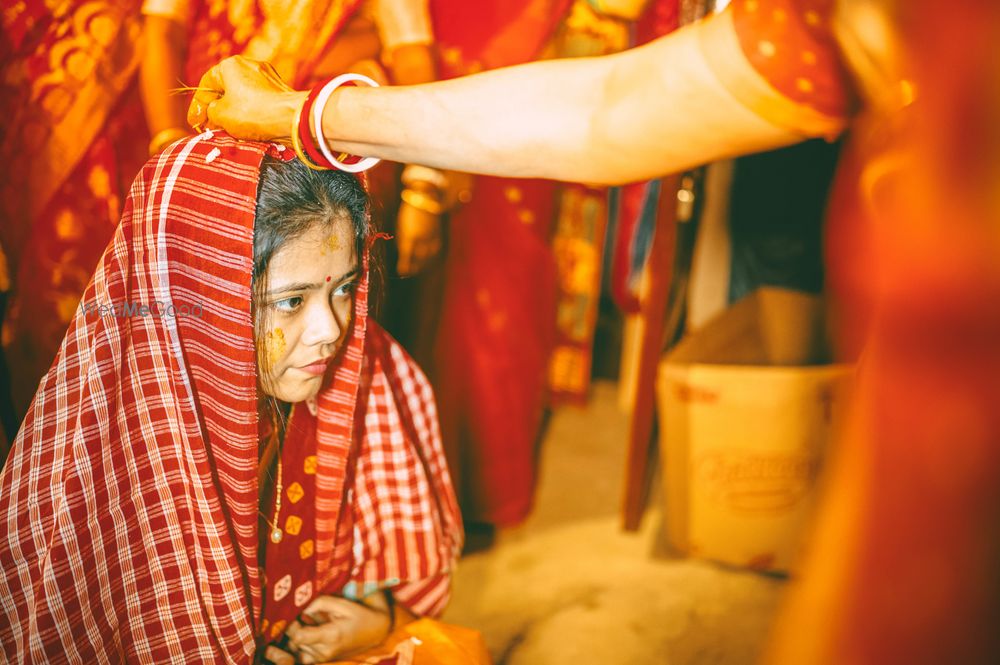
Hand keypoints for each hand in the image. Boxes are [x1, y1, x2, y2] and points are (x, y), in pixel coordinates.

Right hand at [186, 55, 305, 141]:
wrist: (291, 118)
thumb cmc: (252, 113)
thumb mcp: (220, 115)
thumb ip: (211, 112)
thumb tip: (215, 114)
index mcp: (231, 65)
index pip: (207, 84)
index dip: (198, 106)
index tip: (194, 122)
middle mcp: (250, 66)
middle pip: (226, 90)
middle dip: (216, 110)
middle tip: (209, 128)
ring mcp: (268, 78)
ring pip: (243, 98)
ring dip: (233, 114)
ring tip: (227, 132)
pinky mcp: (280, 91)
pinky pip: (259, 103)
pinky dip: (250, 115)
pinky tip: (246, 130)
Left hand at [284, 595, 390, 663]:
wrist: (374, 632)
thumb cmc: (359, 615)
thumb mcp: (342, 603)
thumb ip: (320, 603)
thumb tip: (302, 608)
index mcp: (331, 635)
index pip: (299, 636)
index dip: (292, 624)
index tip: (295, 613)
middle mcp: (325, 651)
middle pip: (294, 642)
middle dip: (293, 627)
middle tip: (302, 615)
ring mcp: (324, 659)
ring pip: (296, 649)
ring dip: (297, 636)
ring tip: (308, 624)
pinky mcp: (322, 661)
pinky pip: (302, 656)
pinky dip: (300, 646)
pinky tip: (308, 634)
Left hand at [396, 203, 442, 275]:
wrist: (425, 197)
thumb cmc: (408, 211)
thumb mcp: (400, 225)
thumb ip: (402, 239)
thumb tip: (402, 251)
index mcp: (410, 236)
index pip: (407, 257)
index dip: (404, 266)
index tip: (401, 272)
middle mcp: (422, 239)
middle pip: (419, 259)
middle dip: (414, 268)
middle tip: (409, 272)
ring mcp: (432, 237)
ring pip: (429, 256)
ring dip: (424, 265)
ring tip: (419, 269)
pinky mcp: (438, 234)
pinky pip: (436, 250)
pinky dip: (432, 257)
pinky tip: (429, 260)